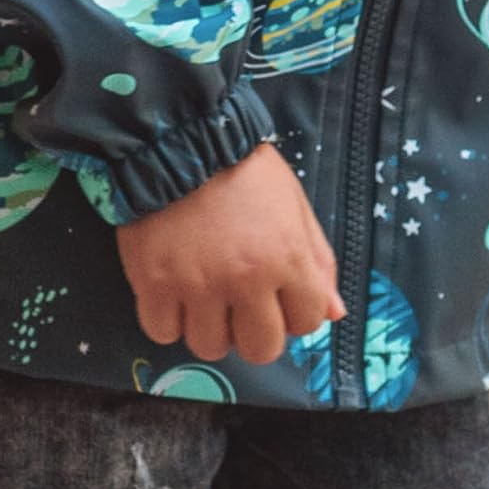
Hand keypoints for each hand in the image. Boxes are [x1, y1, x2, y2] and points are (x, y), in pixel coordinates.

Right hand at [115, 141, 345, 365]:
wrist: (181, 138)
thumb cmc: (243, 168)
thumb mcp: (293, 204)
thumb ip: (318, 260)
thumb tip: (334, 312)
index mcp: (286, 257)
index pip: (307, 322)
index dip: (295, 311)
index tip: (278, 295)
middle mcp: (245, 279)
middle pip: (260, 349)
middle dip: (255, 331)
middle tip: (241, 303)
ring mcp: (197, 285)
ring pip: (210, 347)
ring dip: (210, 327)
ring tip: (205, 294)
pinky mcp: (154, 283)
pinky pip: (163, 333)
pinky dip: (168, 319)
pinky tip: (173, 291)